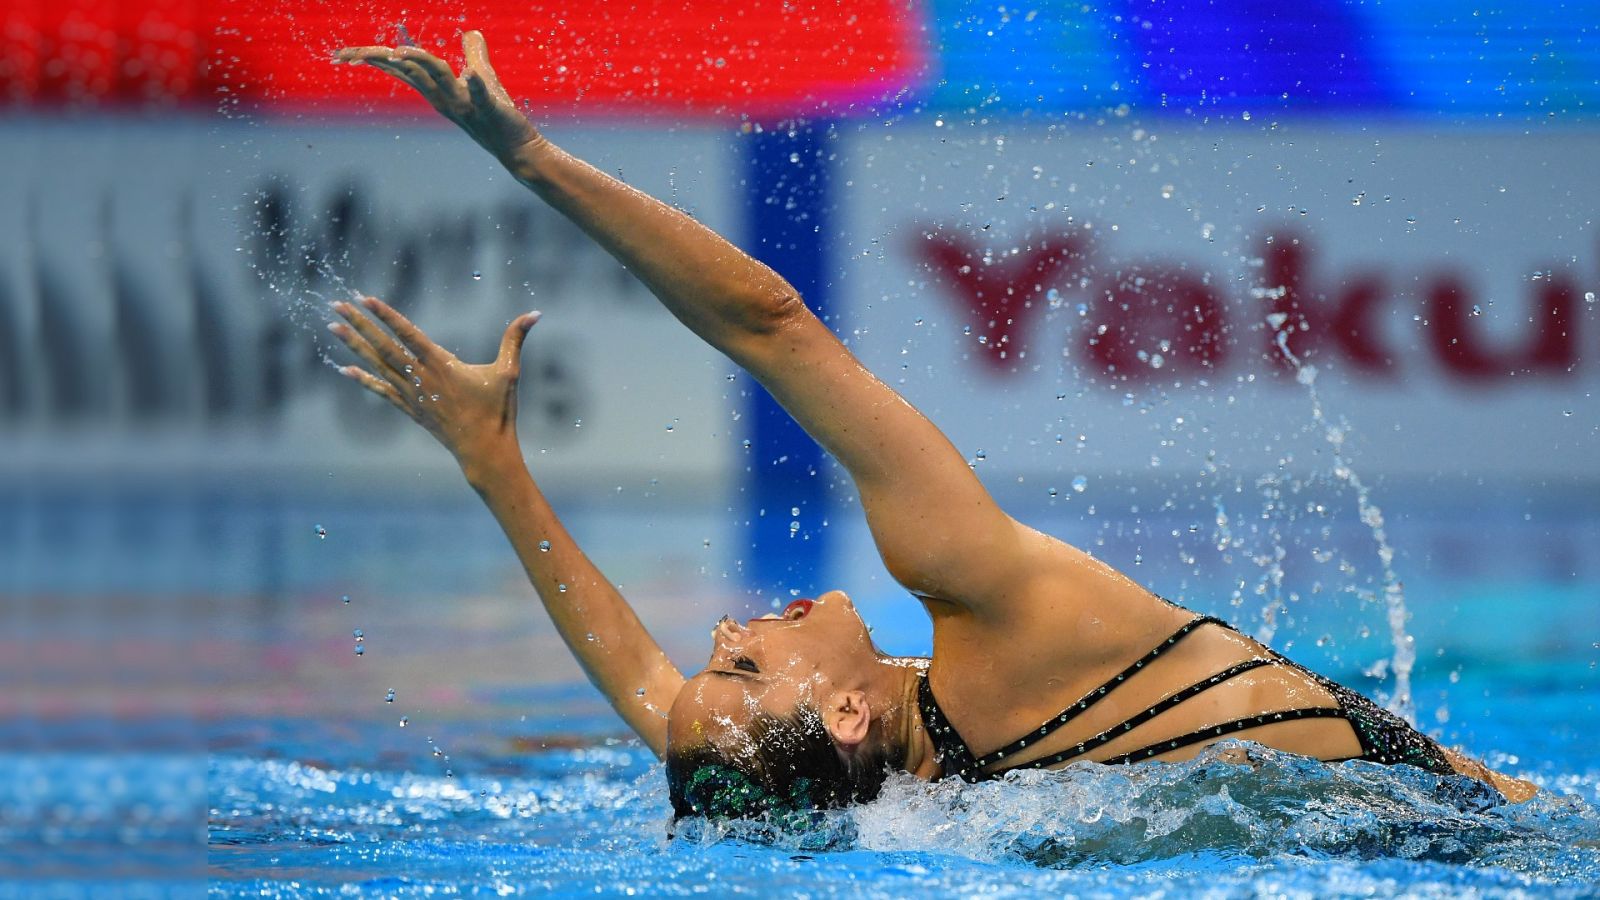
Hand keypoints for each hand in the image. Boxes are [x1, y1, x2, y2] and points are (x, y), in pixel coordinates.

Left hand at [328, 295, 539, 472]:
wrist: (484, 452)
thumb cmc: (498, 412)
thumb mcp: (509, 372)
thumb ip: (516, 339)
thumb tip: (536, 313)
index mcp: (441, 365)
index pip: (407, 333)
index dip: (385, 315)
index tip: (364, 298)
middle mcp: (421, 378)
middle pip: (384, 346)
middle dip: (359, 324)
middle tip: (336, 306)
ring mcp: (413, 395)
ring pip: (377, 365)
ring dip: (354, 345)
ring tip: (333, 327)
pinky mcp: (411, 410)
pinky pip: (381, 390)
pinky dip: (362, 379)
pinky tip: (344, 369)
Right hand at [336, 31, 542, 168]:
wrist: (519, 148)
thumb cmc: (498, 116)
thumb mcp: (484, 79)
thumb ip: (475, 55)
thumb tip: (472, 32)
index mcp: (439, 90)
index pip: (402, 70)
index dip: (375, 59)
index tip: (345, 54)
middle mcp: (445, 99)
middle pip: (409, 72)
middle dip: (381, 60)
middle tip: (349, 54)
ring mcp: (467, 106)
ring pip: (437, 80)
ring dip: (419, 64)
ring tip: (400, 51)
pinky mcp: (490, 111)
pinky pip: (480, 96)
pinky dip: (474, 85)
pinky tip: (469, 73)